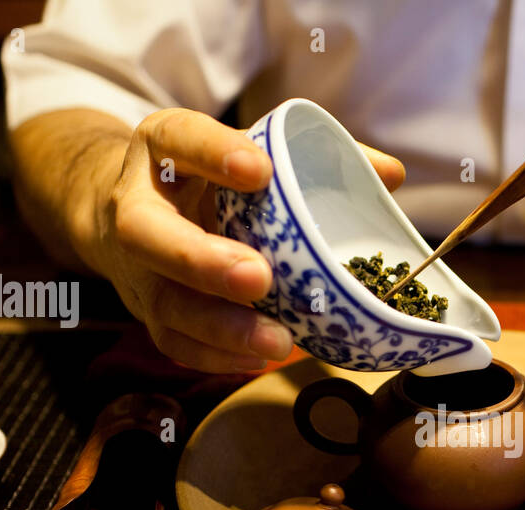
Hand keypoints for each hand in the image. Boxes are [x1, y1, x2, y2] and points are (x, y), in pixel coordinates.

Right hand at [92, 108, 404, 371]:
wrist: (135, 208)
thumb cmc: (208, 179)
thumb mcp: (248, 151)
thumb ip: (313, 160)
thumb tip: (389, 174)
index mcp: (164, 147)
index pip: (180, 138)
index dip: (214, 152)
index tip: (260, 170)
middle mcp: (137, 205)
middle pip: (148, 233)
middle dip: (203, 260)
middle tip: (259, 278)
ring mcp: (137, 266)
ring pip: (165, 301)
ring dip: (222, 326)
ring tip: (279, 340)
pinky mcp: (149, 311)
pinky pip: (174, 341)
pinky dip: (218, 355)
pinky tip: (260, 357)